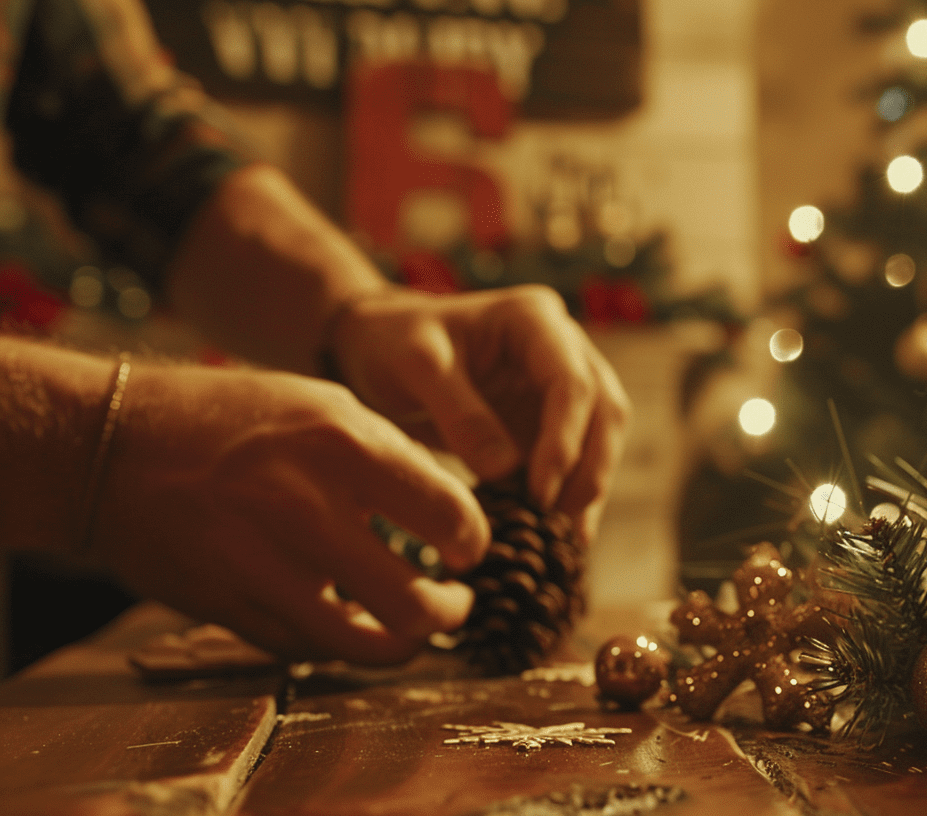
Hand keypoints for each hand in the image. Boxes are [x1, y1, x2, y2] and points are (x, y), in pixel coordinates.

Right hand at [94, 365, 490, 664]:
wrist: (109, 444)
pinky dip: (342, 644)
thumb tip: (455, 513)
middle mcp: (303, 508)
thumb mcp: (323, 406)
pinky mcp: (225, 608)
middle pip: (414, 602)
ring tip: (417, 629)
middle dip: (450, 613)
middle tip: (456, 602)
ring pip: (362, 645)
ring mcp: (260, 566)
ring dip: (405, 645)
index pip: (449, 515)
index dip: (474, 542)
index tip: (469, 548)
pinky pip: (307, 649)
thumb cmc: (230, 418)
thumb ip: (392, 458)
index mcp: (340, 444)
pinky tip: (356, 624)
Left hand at [325, 285, 630, 543]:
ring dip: (587, 488)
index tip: (540, 492)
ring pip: (602, 440)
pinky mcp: (551, 424)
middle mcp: (562, 349)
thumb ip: (459, 413)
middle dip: (588, 469)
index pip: (573, 382)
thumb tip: (505, 471)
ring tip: (560, 539)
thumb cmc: (393, 341)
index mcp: (535, 319)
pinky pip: (577, 462)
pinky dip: (571, 498)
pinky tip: (559, 538)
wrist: (379, 346)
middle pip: (604, 412)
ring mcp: (561, 388)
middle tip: (556, 521)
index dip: (565, 440)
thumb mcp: (415, 366)